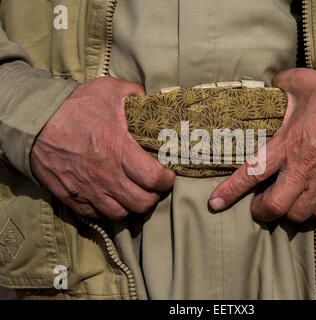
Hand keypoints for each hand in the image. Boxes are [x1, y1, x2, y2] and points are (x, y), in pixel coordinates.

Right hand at [30, 77, 174, 219]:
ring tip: (134, 194)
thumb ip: (134, 94)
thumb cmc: (73, 106)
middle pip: (141, 203)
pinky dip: (109, 211)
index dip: (167, 181)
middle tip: (153, 187)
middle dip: (153, 197)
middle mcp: (106, 175)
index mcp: (118, 149)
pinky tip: (112, 198)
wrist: (34, 123)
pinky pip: (97, 215)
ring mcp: (89, 189)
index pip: (154, 178)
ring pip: (121, 214)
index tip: (168, 175)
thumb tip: (151, 99)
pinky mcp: (73, 197)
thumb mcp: (107, 90)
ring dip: (132, 207)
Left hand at [209, 68, 315, 222]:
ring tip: (284, 203)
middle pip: (273, 207)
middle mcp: (302, 170)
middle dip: (260, 211)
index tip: (215, 203)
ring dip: (285, 213)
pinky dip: (309, 213)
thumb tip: (271, 81)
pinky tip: (306, 202)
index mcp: (287, 146)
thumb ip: (283, 83)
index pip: (252, 173)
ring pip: (296, 216)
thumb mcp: (306, 84)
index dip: (230, 191)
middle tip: (258, 205)